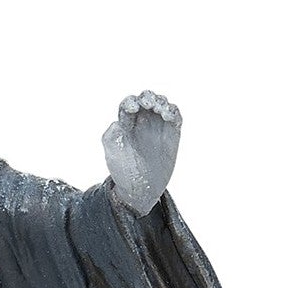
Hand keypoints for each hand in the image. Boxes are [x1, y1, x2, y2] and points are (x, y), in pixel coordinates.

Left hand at [102, 89, 181, 216]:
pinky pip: (175, 116)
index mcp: (126, 124)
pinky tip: (168, 116)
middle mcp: (142, 123)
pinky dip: (173, 111)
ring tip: (160, 110)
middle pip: (146, 99)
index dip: (131, 101)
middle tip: (149, 105)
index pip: (128, 104)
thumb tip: (117, 122)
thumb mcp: (112, 154)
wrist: (140, 190)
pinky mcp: (172, 134)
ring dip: (161, 102)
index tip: (133, 109)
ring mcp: (158, 127)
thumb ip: (111, 136)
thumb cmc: (123, 172)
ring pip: (162, 104)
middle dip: (148, 98)